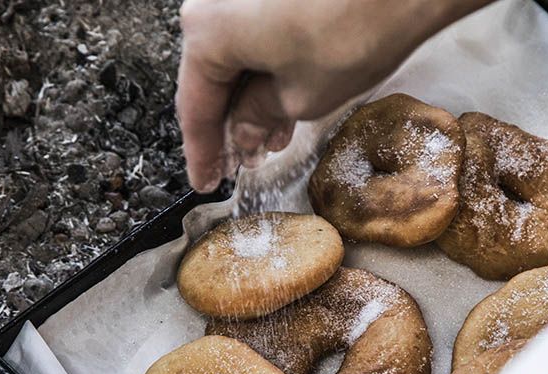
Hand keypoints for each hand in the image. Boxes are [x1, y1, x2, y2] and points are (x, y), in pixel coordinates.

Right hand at [176, 0, 489, 191]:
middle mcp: (213, 1)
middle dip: (229, 124)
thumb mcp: (301, 97)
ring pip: (235, 54)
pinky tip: (283, 97)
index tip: (207, 181)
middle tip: (238, 165)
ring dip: (250, 97)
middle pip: (212, 76)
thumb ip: (260, 117)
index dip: (202, 152)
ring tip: (269, 140)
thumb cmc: (352, 31)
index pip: (195, 106)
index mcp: (206, 32)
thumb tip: (245, 131)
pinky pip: (256, 30)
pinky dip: (265, 67)